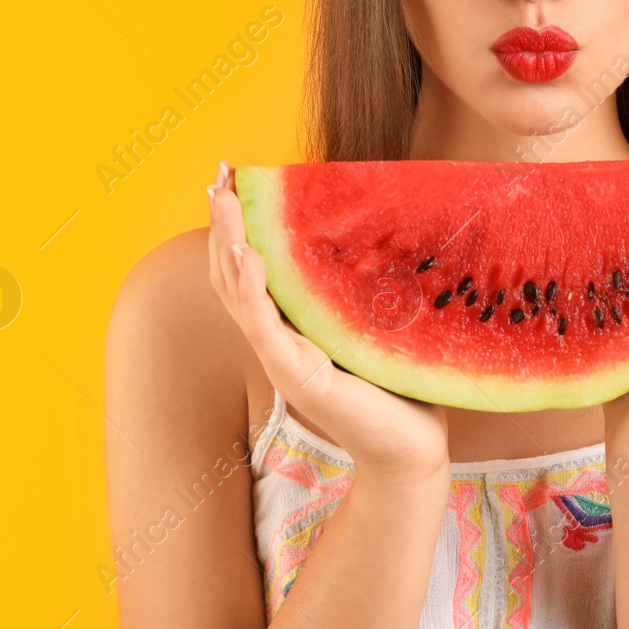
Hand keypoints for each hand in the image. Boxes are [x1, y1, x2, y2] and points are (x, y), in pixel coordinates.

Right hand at [207, 162, 450, 483]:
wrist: (410, 451)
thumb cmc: (399, 386)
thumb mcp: (374, 324)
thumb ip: (360, 289)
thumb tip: (375, 232)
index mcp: (292, 327)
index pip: (250, 268)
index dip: (236, 226)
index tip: (231, 179)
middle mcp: (278, 341)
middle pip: (232, 275)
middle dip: (223, 224)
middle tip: (217, 177)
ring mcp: (282, 359)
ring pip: (240, 294)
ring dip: (228, 245)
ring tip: (223, 203)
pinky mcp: (299, 376)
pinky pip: (266, 326)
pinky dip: (253, 289)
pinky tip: (249, 256)